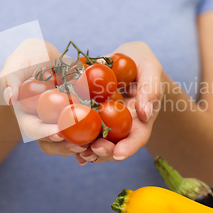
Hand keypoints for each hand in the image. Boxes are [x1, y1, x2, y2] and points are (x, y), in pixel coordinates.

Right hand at [0, 38, 87, 156]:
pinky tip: (107, 132)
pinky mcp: (80, 115)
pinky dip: (97, 131)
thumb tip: (9, 99)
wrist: (49, 55)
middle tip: (80, 145)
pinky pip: (88, 127)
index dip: (45, 133)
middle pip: (54, 141)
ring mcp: (63, 121)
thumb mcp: (17, 63)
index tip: (58, 132)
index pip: (34, 129)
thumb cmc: (28, 58)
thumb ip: (9, 78)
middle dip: (67, 145)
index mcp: (28, 115)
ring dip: (83, 145)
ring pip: (71, 139)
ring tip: (95, 144)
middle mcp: (46, 122)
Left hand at [76, 41, 163, 164]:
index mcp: (140, 119)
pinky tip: (61, 140)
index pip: (138, 137)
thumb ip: (150, 89)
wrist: (126, 58)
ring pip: (96, 140)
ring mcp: (104, 121)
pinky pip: (80, 125)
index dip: (129, 147)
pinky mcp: (88, 112)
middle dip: (104, 152)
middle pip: (115, 144)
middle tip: (93, 150)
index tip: (119, 154)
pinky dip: (72, 135)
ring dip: (86, 149)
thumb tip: (145, 114)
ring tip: (78, 152)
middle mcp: (121, 125)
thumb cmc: (143, 63)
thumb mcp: (151, 70)